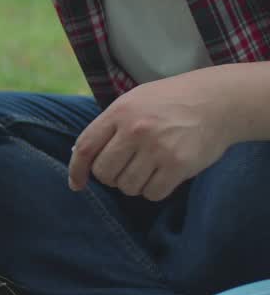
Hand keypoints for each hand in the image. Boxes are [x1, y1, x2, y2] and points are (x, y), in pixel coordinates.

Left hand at [68, 72, 232, 200]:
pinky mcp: (179, 165)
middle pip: (104, 172)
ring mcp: (157, 148)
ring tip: (148, 168)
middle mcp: (136, 130)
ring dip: (134, 184)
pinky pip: (152, 194)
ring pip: (127, 186)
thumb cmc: (170, 102)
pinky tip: (163, 176)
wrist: (218, 101)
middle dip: (110, 177)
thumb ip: (108, 125)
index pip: (85, 148)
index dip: (76, 170)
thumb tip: (81, 155)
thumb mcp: (134, 100)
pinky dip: (154, 190)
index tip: (76, 184)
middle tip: (125, 168)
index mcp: (120, 112)